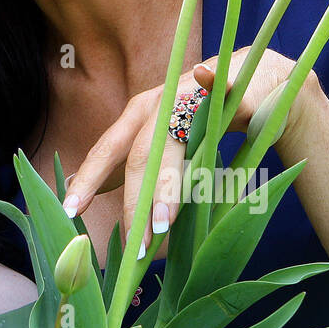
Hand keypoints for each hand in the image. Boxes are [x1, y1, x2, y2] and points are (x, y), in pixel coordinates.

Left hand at [62, 45, 306, 257]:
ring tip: (164, 221)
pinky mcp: (224, 87)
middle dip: (136, 203)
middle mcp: (158, 102)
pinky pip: (216, 94)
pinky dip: (212, 88)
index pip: (107, 150)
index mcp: (139, 117)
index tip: (71, 210)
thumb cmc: (208, 119)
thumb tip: (95, 194)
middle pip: (138, 155)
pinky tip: (207, 83)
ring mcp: (189, 93)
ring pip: (172, 142)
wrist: (257, 83)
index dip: (89, 179)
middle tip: (137, 244)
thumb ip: (135, 165)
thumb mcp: (167, 143)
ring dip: (167, 184)